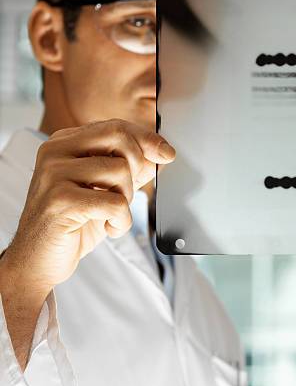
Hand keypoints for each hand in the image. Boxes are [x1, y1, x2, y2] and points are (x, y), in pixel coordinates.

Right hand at [0, 119, 175, 295]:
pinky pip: (115, 203)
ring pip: (121, 171)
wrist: (38, 259)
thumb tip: (162, 152)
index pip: (116, 127)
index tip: (167, 154)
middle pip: (120, 139)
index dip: (147, 139)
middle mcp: (56, 152)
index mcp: (65, 143)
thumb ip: (130, 165)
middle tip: (125, 192)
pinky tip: (108, 227)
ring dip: (126, 199)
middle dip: (136, 166)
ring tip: (109, 213)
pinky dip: (121, 221)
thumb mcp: (106, 187)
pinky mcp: (60, 200)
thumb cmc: (74, 221)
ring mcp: (54, 174)